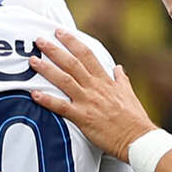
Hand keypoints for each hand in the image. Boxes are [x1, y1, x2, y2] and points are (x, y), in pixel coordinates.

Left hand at [29, 31, 153, 159]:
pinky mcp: (83, 118)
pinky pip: (61, 107)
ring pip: (64, 80)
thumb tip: (118, 68)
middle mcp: (95, 87)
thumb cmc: (134, 119)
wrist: (138, 138)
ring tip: (32, 60)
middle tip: (39, 40)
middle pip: (72, 63)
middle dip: (54, 50)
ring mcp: (88, 102)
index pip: (87, 55)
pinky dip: (47, 100)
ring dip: (47, 69)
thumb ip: (121, 80)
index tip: (60, 33)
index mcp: (105, 81)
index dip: (72, 42)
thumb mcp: (129, 94)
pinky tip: (34, 94)